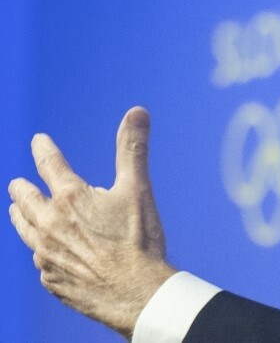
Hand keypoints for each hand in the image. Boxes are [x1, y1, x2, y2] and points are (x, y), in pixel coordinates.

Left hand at [8, 106, 175, 337]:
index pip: (49, 164)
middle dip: (21, 188)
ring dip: (20, 217)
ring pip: (24, 230)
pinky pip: (39, 263)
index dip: (43, 149)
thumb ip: (133, 148)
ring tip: (16, 212)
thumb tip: (137, 111)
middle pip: (25, 199)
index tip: (38, 141)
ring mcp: (47, 254)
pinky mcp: (52, 280)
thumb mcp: (138, 189)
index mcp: (70, 197)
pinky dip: (40, 253)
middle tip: (17, 183)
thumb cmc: (138, 240)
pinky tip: (44, 254)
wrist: (134, 292)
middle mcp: (50, 223)